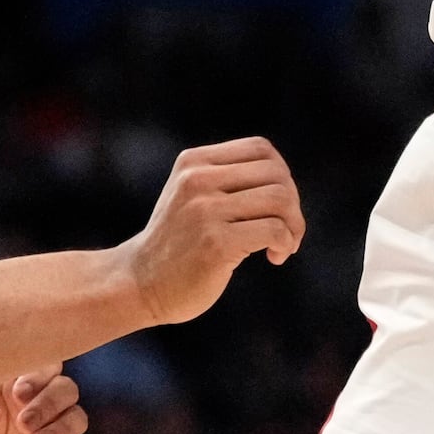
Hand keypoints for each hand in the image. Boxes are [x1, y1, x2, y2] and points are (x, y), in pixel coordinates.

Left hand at [0, 367, 87, 433]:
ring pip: (77, 418)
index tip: (18, 392)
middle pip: (66, 388)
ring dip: (59, 429)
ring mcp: (58, 433)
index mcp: (19, 387)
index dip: (38, 374)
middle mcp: (45, 405)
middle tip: (24, 423)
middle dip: (49, 402)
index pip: (45, 365)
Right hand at [118, 137, 305, 325]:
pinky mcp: (216, 243)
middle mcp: (198, 180)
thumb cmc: (177, 243)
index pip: (261, 149)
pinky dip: (285, 243)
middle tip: (286, 231)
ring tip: (284, 245)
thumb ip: (228, 179)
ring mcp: (205, 211)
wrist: (140, 284)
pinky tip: (275, 257)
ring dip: (294, 225)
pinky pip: (274, 230)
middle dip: (292, 204)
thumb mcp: (193, 195)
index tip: (277, 206)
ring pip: (280, 199)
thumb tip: (286, 181)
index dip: (281, 175)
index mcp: (194, 162)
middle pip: (277, 174)